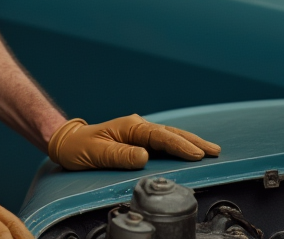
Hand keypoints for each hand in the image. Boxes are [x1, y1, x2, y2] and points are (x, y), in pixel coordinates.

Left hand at [47, 114, 220, 170]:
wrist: (68, 143)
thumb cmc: (80, 148)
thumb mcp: (96, 153)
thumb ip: (120, 155)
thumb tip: (144, 156)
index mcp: (130, 127)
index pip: (160, 136)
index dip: (179, 145)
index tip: (197, 154)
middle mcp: (137, 127)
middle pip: (171, 133)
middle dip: (194, 142)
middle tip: (215, 151)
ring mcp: (139, 133)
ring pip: (170, 137)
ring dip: (190, 143)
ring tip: (210, 150)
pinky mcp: (139, 141)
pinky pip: (163, 143)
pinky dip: (179, 146)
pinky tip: (190, 150)